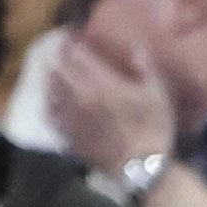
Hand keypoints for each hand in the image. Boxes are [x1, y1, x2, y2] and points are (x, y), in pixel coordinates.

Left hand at [49, 33, 176, 169]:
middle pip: (58, 68)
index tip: (72, 39)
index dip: (72, 44)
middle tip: (61, 52)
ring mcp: (70, 114)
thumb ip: (146, 69)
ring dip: (51, 76)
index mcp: (102, 83)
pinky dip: (49, 101)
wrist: (139, 167)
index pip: (78, 55)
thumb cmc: (153, 129)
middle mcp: (80, 94)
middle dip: (58, 57)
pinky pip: (49, 111)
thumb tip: (137, 48)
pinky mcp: (66, 131)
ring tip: (54, 71)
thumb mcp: (157, 96)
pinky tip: (52, 99)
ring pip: (50, 87)